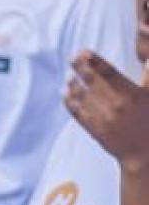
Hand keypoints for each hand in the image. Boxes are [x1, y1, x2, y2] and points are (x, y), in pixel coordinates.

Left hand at [65, 52, 148, 172]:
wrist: (144, 153)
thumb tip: (147, 55)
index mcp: (131, 94)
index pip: (108, 72)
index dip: (94, 61)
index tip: (85, 52)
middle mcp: (115, 104)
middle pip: (92, 81)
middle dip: (80, 67)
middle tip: (73, 58)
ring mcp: (102, 117)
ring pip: (82, 95)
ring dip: (73, 83)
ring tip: (70, 75)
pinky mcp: (94, 128)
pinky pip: (76, 111)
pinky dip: (69, 100)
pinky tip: (65, 92)